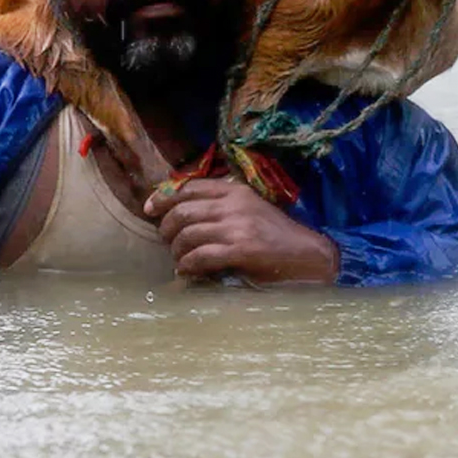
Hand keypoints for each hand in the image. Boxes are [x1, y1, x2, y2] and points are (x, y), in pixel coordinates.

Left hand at [145, 178, 338, 284]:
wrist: (307, 255)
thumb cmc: (275, 235)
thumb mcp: (248, 209)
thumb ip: (220, 206)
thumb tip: (179, 215)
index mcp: (234, 189)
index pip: (188, 187)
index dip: (163, 197)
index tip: (150, 209)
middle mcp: (234, 204)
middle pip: (182, 211)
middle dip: (166, 229)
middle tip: (166, 241)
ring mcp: (238, 227)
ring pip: (188, 235)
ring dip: (176, 251)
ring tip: (179, 260)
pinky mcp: (241, 250)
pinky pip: (201, 256)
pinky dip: (188, 265)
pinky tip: (187, 270)